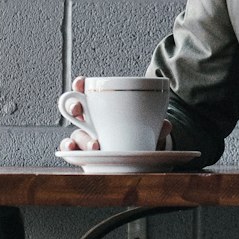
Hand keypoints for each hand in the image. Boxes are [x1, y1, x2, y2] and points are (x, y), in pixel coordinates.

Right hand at [58, 75, 173, 151]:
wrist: (140, 153)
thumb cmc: (139, 132)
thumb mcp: (149, 125)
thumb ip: (157, 125)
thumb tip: (166, 125)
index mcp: (102, 105)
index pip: (85, 90)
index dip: (80, 85)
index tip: (81, 83)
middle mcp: (90, 120)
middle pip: (75, 110)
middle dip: (74, 107)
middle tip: (81, 110)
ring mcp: (87, 138)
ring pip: (75, 134)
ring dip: (80, 139)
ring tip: (95, 145)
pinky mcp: (87, 156)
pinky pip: (74, 154)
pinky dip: (72, 153)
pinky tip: (75, 154)